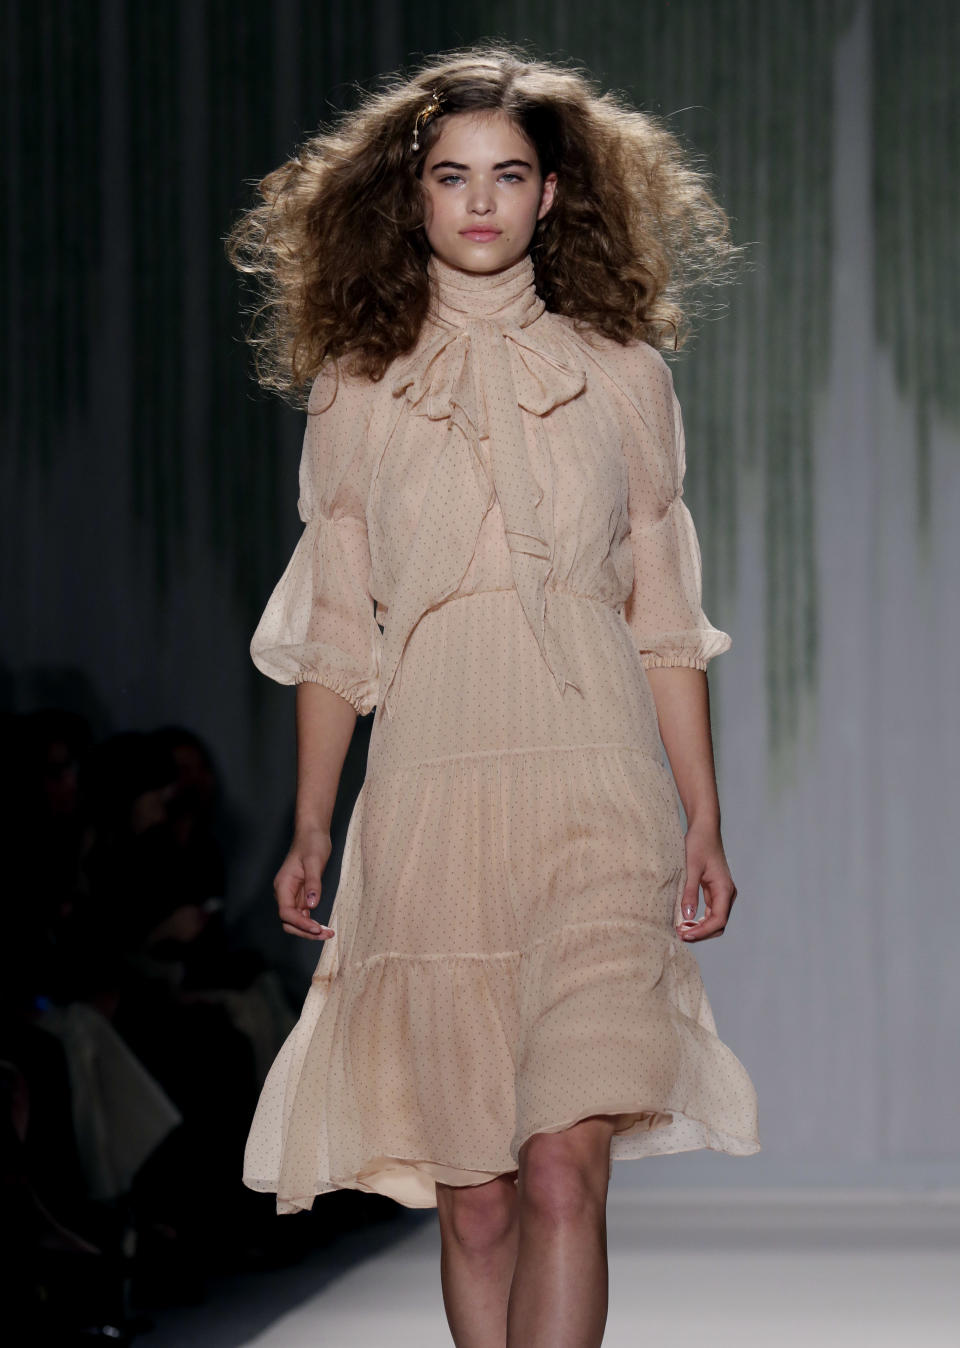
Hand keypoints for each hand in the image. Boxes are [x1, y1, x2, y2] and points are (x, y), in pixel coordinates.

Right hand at [274, 827, 335, 940]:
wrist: (312, 833)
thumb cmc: (312, 844)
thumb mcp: (314, 862)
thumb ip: (313, 884)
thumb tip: (312, 906)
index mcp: (283, 885)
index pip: (286, 912)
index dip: (300, 923)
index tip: (317, 928)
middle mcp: (284, 892)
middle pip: (289, 921)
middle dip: (305, 931)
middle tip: (326, 934)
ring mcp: (292, 895)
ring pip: (296, 920)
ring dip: (310, 930)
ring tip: (328, 933)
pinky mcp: (300, 894)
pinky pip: (303, 914)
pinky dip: (312, 922)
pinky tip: (324, 926)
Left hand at [675, 821, 736, 941]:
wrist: (704, 829)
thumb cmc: (698, 844)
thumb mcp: (691, 868)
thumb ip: (689, 892)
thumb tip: (687, 917)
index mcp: (725, 889)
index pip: (718, 920)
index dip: (702, 931)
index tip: (684, 934)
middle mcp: (727, 893)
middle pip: (718, 924)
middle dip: (701, 933)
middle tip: (680, 935)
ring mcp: (723, 893)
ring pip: (715, 919)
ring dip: (700, 927)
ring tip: (681, 930)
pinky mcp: (715, 890)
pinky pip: (710, 911)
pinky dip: (700, 919)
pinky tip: (685, 921)